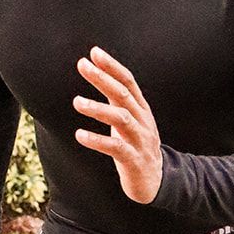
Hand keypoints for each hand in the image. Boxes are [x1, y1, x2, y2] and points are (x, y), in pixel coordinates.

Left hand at [74, 45, 162, 204]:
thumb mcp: (131, 120)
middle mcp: (142, 120)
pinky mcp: (133, 159)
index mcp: (141, 109)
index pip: (128, 81)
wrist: (156, 181)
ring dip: (98, 108)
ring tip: (77, 101)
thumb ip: (119, 101)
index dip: (112, 66)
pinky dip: (97, 140)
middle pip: (123, 94)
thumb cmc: (137, 146)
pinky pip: (115, 147)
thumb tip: (100, 76)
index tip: (94, 52)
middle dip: (102, 78)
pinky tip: (80, 135)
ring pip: (121, 118)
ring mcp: (140, 140)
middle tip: (82, 65)